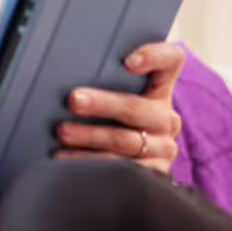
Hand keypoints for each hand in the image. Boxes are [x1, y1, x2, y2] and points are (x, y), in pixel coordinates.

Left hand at [53, 40, 184, 174]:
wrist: (124, 173)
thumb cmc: (107, 122)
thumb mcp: (111, 100)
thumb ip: (100, 82)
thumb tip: (60, 68)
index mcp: (159, 88)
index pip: (171, 60)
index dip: (154, 56)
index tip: (128, 61)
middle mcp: (165, 117)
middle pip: (136, 106)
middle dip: (102, 103)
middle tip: (73, 99)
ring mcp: (162, 147)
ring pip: (127, 140)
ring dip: (91, 135)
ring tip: (63, 131)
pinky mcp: (153, 174)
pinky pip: (122, 169)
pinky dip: (91, 162)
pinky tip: (67, 158)